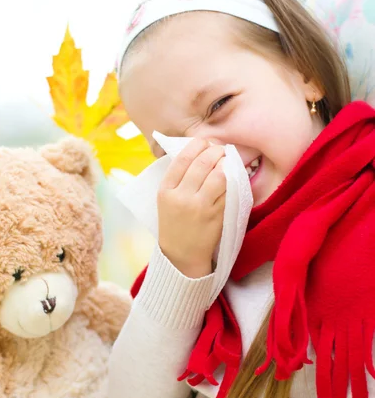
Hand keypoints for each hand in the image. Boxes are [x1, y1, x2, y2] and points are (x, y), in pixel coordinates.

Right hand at [157, 139, 225, 277]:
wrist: (181, 255)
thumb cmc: (174, 223)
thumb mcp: (166, 200)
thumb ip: (177, 178)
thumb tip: (197, 151)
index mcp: (166, 190)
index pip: (182, 158)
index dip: (197, 145)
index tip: (204, 142)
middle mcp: (181, 197)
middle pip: (202, 163)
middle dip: (214, 150)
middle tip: (220, 148)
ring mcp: (200, 207)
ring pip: (218, 175)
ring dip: (225, 163)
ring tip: (226, 161)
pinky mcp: (216, 215)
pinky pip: (228, 191)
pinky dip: (232, 180)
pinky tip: (232, 176)